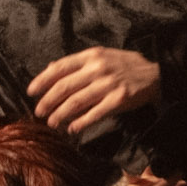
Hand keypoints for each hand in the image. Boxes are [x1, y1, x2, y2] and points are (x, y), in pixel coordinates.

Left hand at [28, 47, 162, 133]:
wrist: (155, 74)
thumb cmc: (125, 65)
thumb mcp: (101, 56)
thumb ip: (77, 63)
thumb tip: (51, 67)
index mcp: (91, 56)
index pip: (60, 68)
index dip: (42, 80)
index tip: (31, 92)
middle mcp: (98, 68)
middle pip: (65, 87)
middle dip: (48, 101)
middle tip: (39, 112)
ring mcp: (109, 84)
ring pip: (77, 102)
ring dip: (61, 114)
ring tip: (52, 123)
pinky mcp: (119, 99)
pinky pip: (95, 113)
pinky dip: (81, 122)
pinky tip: (73, 129)